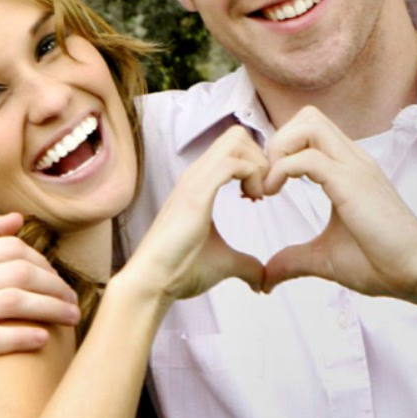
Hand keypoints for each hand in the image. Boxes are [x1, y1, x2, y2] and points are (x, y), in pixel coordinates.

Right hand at [0, 212, 79, 393]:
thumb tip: (17, 219)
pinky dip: (23, 338)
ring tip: (71, 318)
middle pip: (20, 273)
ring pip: (13, 303)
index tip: (58, 280)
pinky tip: (43, 339)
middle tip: (73, 300)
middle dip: (55, 286)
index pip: (13, 249)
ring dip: (51, 310)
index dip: (44, 263)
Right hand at [119, 125, 267, 299]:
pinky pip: (233, 163)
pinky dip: (253, 175)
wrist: (152, 282)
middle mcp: (196, 174)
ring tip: (259, 195)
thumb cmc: (179, 270)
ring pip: (236, 141)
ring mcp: (195, 181)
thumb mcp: (223, 262)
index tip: (261, 194)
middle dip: (261, 156)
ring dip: (258, 164)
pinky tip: (254, 200)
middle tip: (264, 190)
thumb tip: (263, 282)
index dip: (256, 163)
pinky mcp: (196, 193)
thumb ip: (246, 266)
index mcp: (200, 182)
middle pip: (237, 135)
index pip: (234, 147)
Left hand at [262, 106, 416, 297]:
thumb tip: (266, 279)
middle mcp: (352, 160)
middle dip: (277, 141)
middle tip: (267, 179)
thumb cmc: (382, 262)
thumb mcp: (324, 258)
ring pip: (308, 124)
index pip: (310, 131)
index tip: (267, 186)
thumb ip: (292, 261)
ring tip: (271, 184)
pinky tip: (276, 193)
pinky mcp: (351, 182)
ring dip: (279, 149)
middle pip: (308, 117)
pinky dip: (281, 169)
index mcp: (347, 169)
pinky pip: (307, 157)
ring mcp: (354, 167)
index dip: (281, 150)